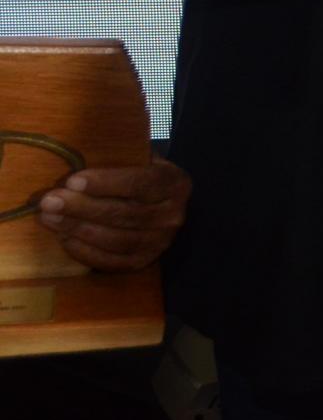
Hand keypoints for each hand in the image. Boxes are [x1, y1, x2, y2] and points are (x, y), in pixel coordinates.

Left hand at [35, 155, 190, 271]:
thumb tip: (80, 157)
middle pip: (124, 214)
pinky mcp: (145, 262)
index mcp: (175, 184)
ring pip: (116, 240)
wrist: (163, 206)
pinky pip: (112, 262)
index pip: (139, 184)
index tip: (72, 181)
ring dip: (78, 229)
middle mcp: (173, 215)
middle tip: (49, 201)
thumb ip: (122, 158)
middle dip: (82, 207)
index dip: (105, 183)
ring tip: (49, 218)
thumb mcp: (143, 160)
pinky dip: (85, 252)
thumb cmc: (143, 176)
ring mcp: (160, 242)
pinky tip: (65, 238)